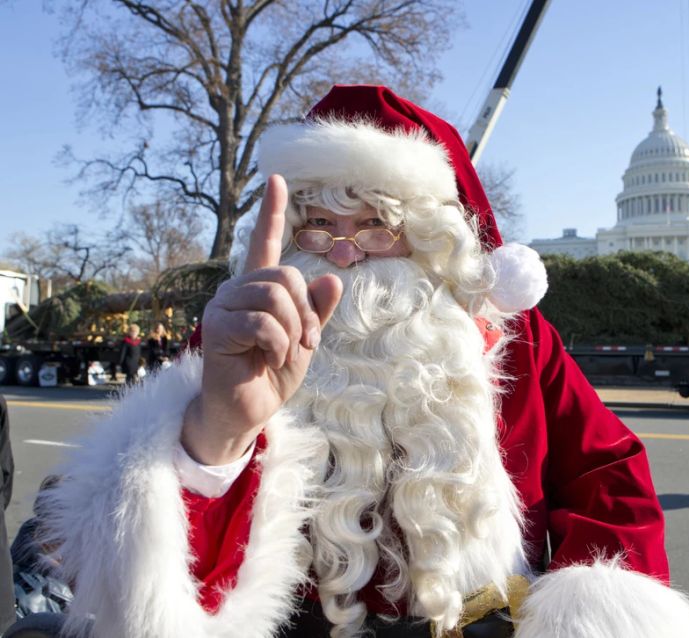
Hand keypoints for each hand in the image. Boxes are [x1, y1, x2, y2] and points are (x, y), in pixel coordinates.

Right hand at [181, 174, 342, 464]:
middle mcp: (237, 290)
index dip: (271, 212)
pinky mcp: (217, 327)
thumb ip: (316, 311)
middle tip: (306, 342)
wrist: (246, 410)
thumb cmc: (272, 372)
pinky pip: (263, 323)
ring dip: (293, 331)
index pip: (263, 242)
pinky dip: (278, 345)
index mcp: (258, 289)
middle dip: (306, 313)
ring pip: (276, 297)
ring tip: (286, 353)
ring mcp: (223, 306)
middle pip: (285, 276)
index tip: (277, 179)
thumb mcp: (304, 339)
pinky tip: (270, 359)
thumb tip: (332, 278)